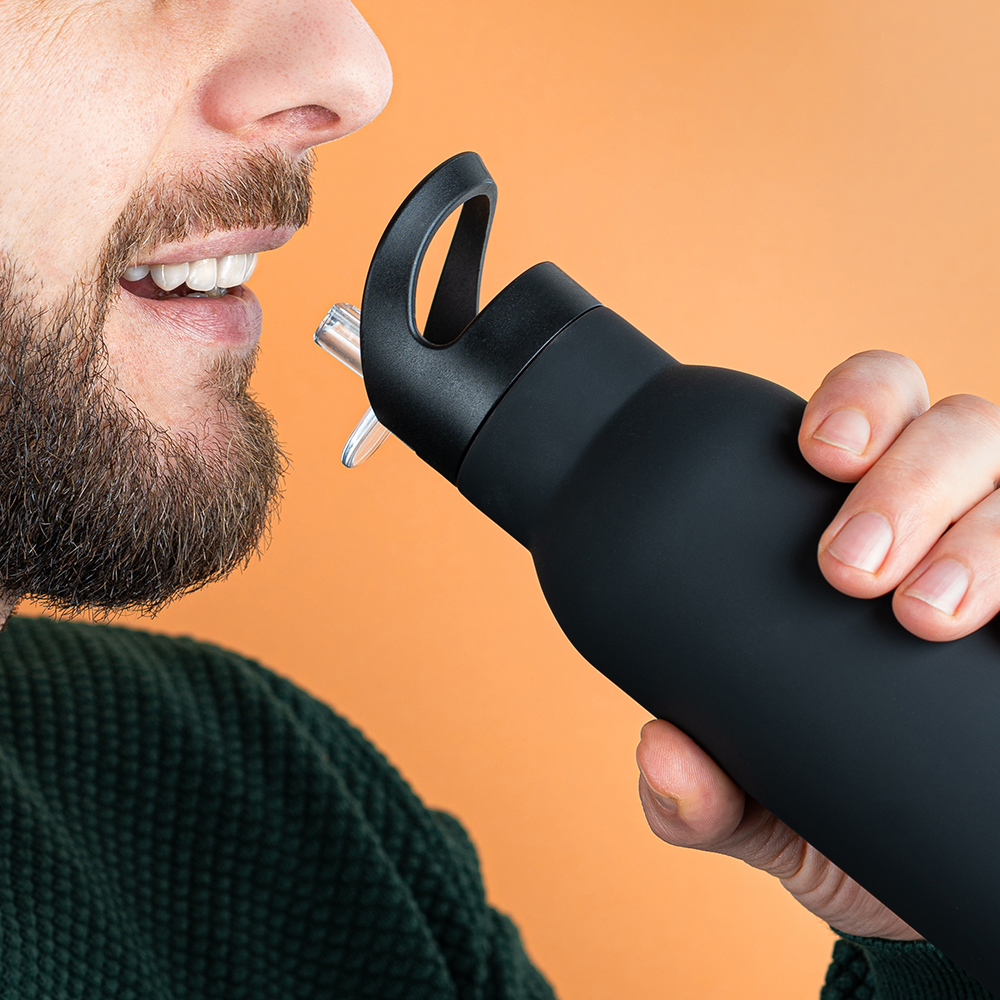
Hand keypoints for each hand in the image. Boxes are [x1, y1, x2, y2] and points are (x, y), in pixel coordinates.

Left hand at [638, 350, 999, 939]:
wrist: (927, 885)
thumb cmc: (840, 819)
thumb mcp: (768, 809)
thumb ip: (701, 795)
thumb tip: (662, 757)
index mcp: (861, 515)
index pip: (875, 405)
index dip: (858, 401)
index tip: (817, 455)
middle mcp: (953, 517)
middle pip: (958, 428)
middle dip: (909, 481)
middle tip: (851, 570)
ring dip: (985, 534)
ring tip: (926, 612)